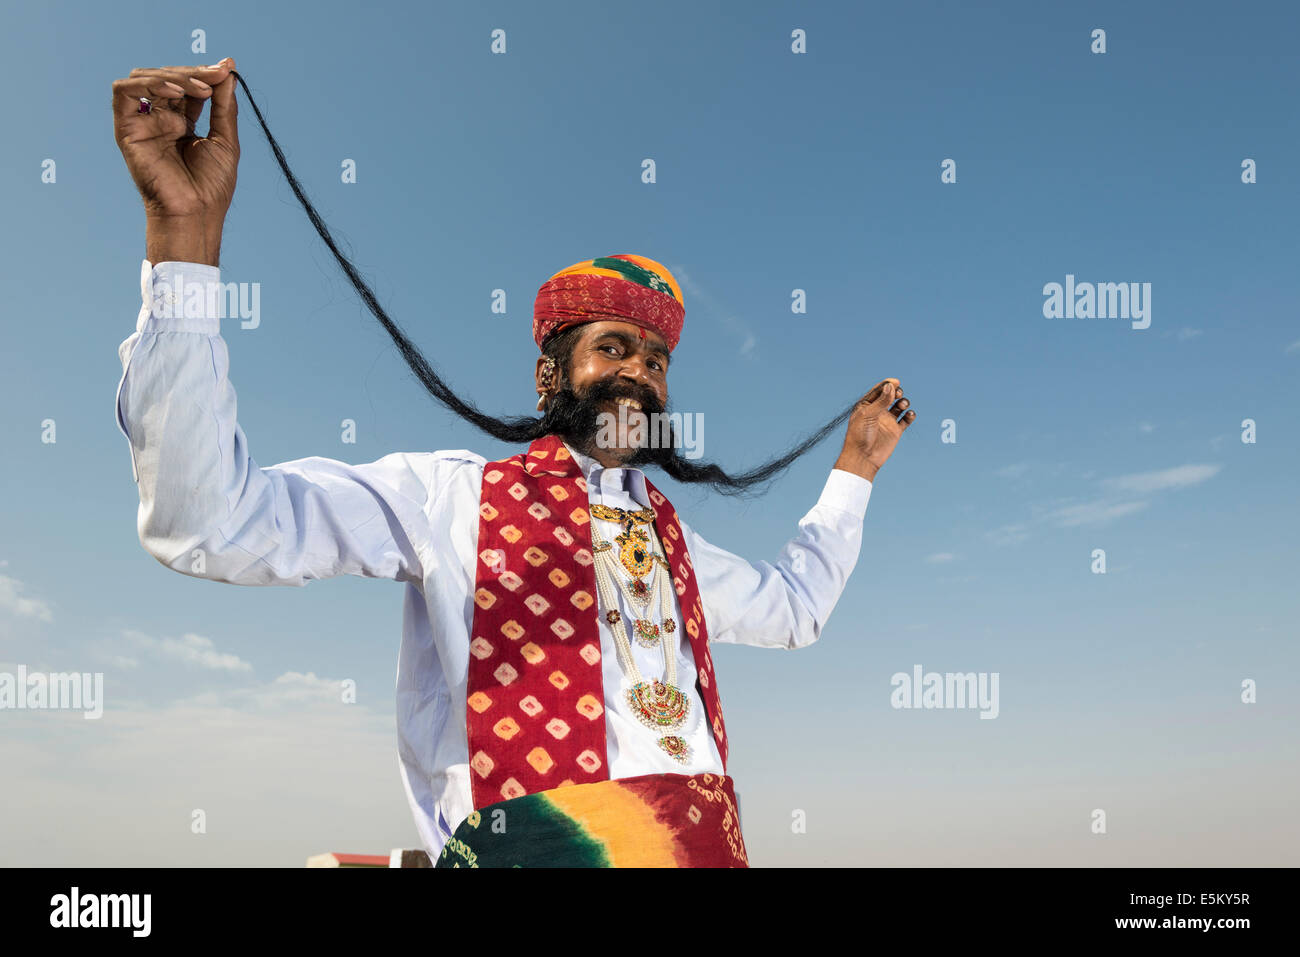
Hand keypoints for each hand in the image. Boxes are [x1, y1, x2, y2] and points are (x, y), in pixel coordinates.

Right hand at [112, 58, 239, 263]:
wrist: (196, 212)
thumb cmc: (212, 186)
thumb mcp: (226, 139)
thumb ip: (224, 105)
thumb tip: (227, 69)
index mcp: (181, 123)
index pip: (187, 86)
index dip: (204, 74)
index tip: (225, 69)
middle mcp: (159, 120)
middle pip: (167, 78)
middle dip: (193, 73)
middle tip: (215, 76)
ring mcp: (142, 123)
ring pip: (145, 79)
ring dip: (174, 76)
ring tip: (200, 88)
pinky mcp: (126, 129)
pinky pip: (124, 92)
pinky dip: (148, 84)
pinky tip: (175, 92)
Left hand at [834, 378, 916, 481]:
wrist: (863, 458)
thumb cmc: (859, 436)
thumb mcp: (868, 415)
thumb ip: (881, 401)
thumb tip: (890, 386)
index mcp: (866, 405)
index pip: (879, 390)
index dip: (888, 384)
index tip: (896, 382)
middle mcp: (877, 411)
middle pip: (891, 395)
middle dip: (897, 392)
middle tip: (898, 394)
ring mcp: (887, 420)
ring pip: (900, 405)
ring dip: (904, 402)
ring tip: (902, 405)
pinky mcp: (895, 430)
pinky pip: (906, 419)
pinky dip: (910, 415)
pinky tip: (909, 415)